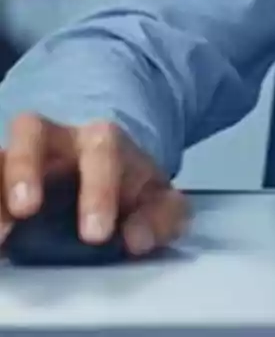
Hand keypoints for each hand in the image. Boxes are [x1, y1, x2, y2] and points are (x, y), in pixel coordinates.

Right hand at [0, 114, 188, 256]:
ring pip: (0, 156)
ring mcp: (23, 157)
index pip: (101, 152)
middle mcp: (57, 140)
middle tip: (27, 210)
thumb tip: (137, 239)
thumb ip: (162, 217)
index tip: (96, 234)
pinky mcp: (4, 179)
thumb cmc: (131, 188)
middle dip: (26, 168)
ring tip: (0, 234)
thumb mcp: (160, 201)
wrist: (112, 180)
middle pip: (33, 131)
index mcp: (103, 140)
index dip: (97, 191)